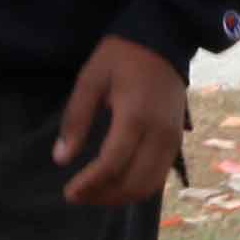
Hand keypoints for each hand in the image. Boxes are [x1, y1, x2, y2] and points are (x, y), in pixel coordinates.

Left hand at [51, 35, 189, 208]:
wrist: (163, 42)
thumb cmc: (121, 58)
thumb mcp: (90, 80)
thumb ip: (76, 120)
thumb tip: (61, 158)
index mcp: (135, 117)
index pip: (112, 164)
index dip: (90, 184)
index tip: (69, 192)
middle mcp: (159, 134)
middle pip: (133, 183)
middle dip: (103, 196)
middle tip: (77, 196)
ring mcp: (173, 140)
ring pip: (149, 186)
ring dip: (121, 197)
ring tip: (94, 195)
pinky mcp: (177, 142)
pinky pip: (159, 177)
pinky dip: (137, 188)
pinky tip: (115, 184)